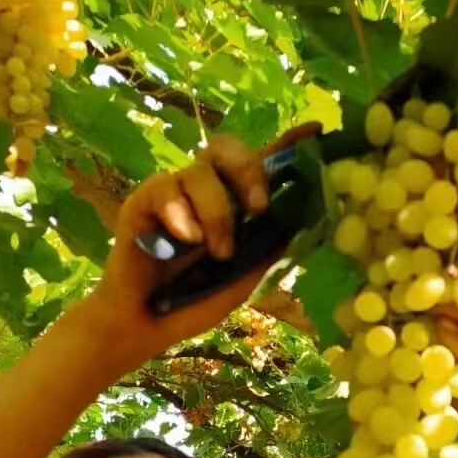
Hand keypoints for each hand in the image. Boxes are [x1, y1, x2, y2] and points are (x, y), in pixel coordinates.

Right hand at [93, 125, 320, 352]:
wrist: (147, 327)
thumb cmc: (195, 301)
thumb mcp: (242, 278)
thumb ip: (267, 248)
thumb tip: (302, 220)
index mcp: (230, 201)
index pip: (259, 162)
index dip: (285, 144)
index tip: (315, 130)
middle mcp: (202, 189)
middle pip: (225, 147)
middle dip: (248, 170)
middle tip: (259, 208)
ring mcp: (171, 193)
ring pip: (197, 172)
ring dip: (216, 212)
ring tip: (218, 253)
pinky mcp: (141, 203)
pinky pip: (163, 189)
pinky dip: (180, 212)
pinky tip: (186, 239)